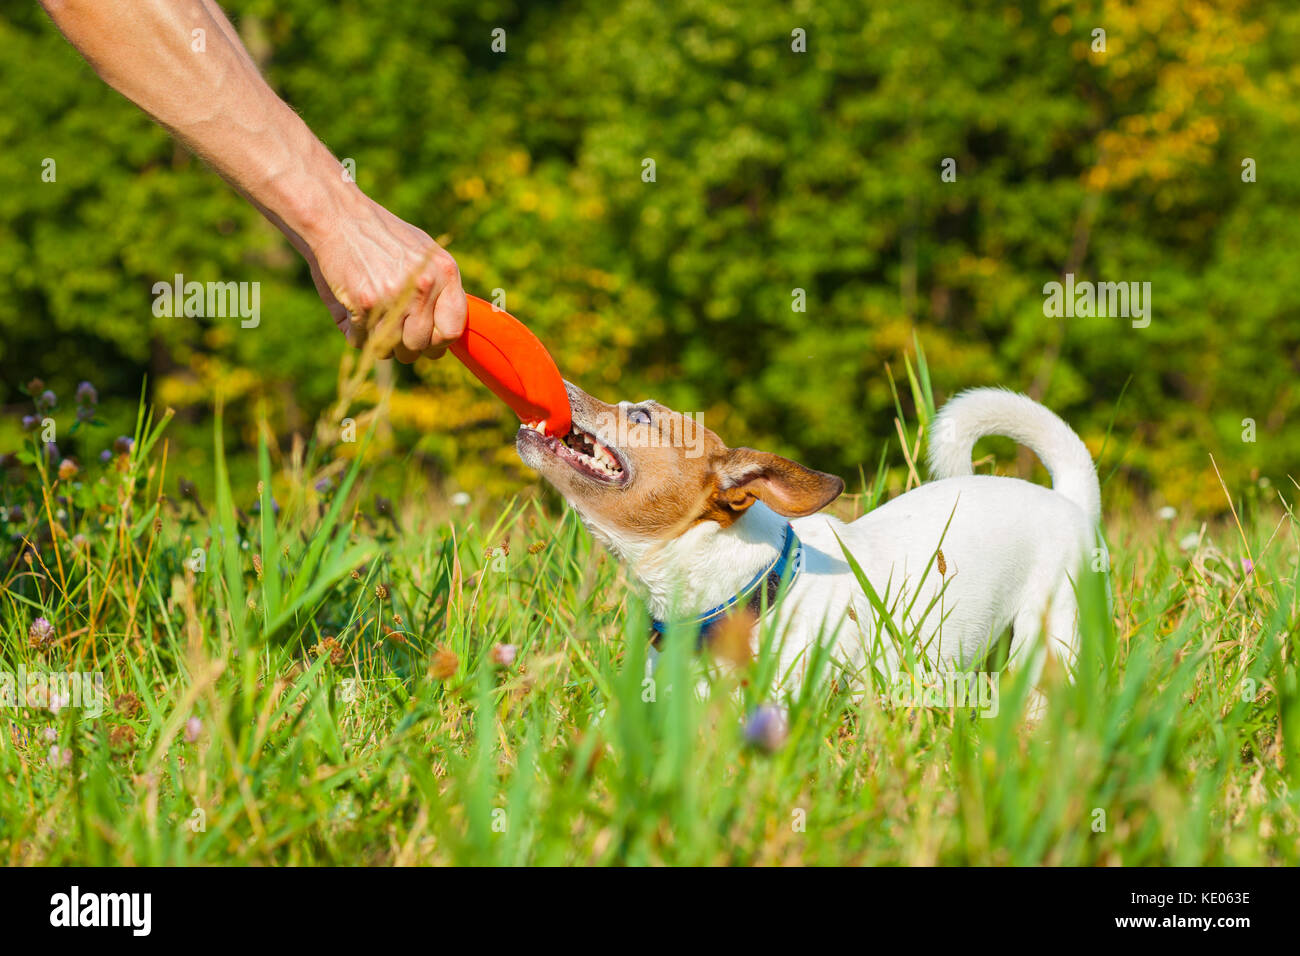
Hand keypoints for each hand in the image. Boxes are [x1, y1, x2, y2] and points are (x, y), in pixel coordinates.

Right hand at [306, 198, 467, 362]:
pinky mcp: (365, 303)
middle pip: (420, 345)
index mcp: (445, 272)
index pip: (453, 330)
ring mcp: (395, 295)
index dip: (438, 342)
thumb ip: (440, 289)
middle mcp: (425, 285)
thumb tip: (445, 338)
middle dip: (407, 347)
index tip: (426, 339)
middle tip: (395, 334)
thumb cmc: (381, 237)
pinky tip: (355, 314)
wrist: (338, 216)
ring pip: (392, 349)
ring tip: (375, 323)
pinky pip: (363, 340)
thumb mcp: (424, 253)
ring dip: (381, 344)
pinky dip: (357, 334)